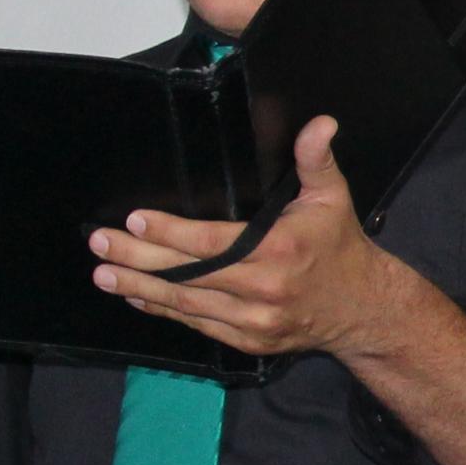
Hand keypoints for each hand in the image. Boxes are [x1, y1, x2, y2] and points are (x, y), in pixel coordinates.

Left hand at [91, 118, 422, 361]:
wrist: (364, 309)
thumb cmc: (340, 246)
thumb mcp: (331, 197)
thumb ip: (316, 160)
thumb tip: (320, 123)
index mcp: (280, 248)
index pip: (211, 242)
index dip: (169, 233)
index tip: (134, 220)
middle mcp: (265, 287)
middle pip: (188, 274)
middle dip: (137, 260)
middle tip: (100, 245)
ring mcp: (257, 319)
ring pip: (187, 304)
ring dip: (140, 288)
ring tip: (104, 274)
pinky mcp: (251, 341)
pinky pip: (199, 325)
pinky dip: (165, 312)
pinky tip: (139, 298)